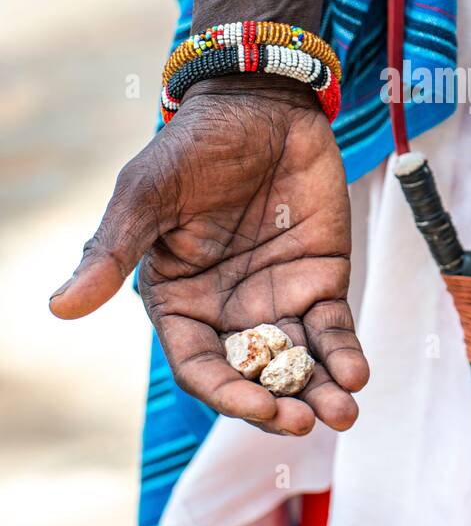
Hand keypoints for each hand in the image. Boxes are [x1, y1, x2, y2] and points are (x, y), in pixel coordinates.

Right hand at [49, 78, 368, 435]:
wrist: (261, 104)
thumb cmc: (193, 148)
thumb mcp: (147, 195)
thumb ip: (113, 252)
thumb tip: (59, 308)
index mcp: (180, 303)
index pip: (201, 366)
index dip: (228, 393)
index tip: (258, 406)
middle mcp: (227, 312)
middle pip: (253, 378)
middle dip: (278, 406)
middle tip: (303, 421)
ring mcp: (277, 300)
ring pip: (299, 364)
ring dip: (319, 393)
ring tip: (343, 411)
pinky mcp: (321, 281)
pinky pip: (334, 330)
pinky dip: (345, 355)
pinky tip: (357, 374)